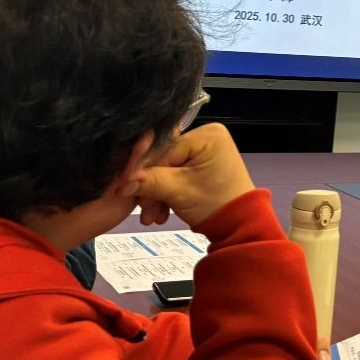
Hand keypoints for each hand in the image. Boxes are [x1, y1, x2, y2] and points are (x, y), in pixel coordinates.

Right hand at [122, 123, 254, 229]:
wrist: (238, 225)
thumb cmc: (216, 204)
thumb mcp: (179, 192)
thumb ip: (149, 182)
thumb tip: (122, 182)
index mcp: (207, 134)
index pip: (164, 150)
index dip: (144, 172)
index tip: (127, 191)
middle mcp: (207, 136)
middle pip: (165, 160)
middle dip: (152, 187)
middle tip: (142, 210)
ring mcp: (205, 150)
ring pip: (168, 170)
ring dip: (157, 194)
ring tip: (152, 216)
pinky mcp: (202, 164)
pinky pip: (177, 174)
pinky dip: (168, 193)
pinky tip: (161, 212)